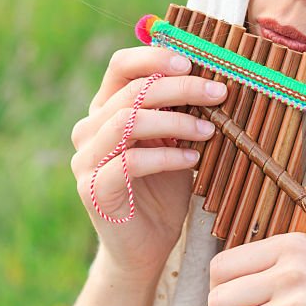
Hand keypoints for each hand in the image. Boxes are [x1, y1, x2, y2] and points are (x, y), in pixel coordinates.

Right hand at [69, 46, 227, 282]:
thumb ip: (178, 111)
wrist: (146, 248)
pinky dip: (167, 156)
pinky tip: (193, 159)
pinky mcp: (93, 190)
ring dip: (175, 121)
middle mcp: (89, 129)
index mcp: (106, 109)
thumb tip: (214, 75)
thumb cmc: (164, 188)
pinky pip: (130, 162)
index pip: (120, 66)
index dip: (154, 57)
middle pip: (131, 92)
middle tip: (218, 92)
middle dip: (179, 87)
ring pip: (127, 122)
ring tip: (209, 129)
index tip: (192, 62)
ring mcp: (87, 160)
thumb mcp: (174, 141)